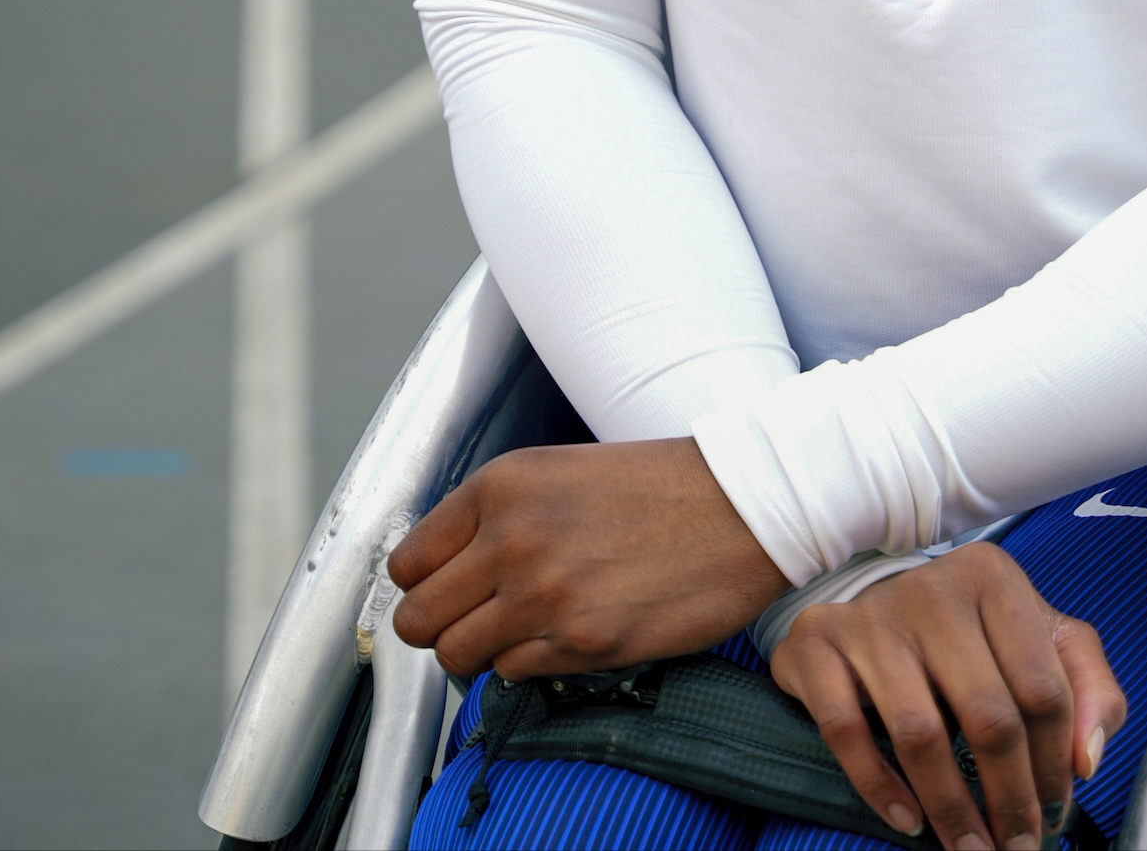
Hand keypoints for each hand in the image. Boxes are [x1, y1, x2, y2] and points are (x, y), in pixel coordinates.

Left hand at [388, 436, 787, 680]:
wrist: (739, 506)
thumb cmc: (657, 487)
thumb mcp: (560, 472)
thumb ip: (498, 515)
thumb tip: (448, 570)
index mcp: (501, 486)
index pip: (407, 563)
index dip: (423, 584)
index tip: (446, 589)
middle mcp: (510, 538)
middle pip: (418, 619)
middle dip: (442, 626)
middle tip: (477, 619)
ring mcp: (543, 594)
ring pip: (457, 656)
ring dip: (483, 652)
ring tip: (521, 631)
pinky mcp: (580, 642)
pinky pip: (513, 675)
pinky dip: (529, 665)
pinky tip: (564, 636)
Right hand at [770, 544, 1125, 850]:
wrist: (869, 596)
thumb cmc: (971, 631)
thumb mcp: (1042, 638)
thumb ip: (1089, 688)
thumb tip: (1087, 759)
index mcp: (994, 579)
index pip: (1043, 688)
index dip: (1055, 766)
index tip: (1055, 813)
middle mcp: (934, 590)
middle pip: (989, 716)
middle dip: (1010, 800)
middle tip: (1017, 848)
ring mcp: (872, 616)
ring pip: (920, 732)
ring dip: (951, 809)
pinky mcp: (819, 643)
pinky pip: (845, 729)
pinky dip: (878, 785)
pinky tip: (907, 819)